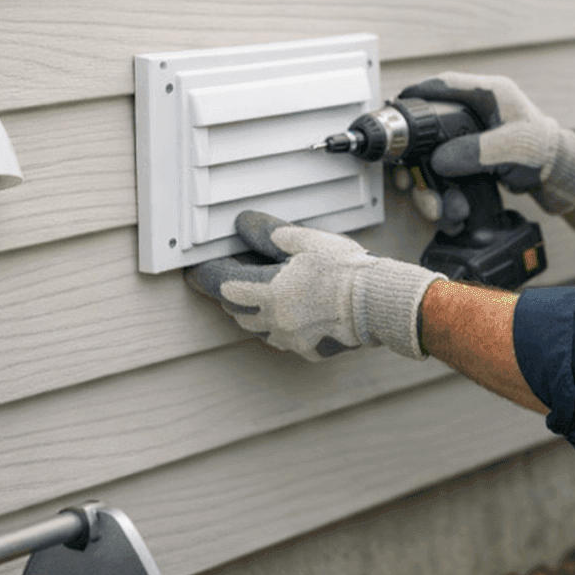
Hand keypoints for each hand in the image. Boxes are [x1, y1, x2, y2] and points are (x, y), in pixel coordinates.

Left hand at [185, 211, 441, 361]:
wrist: (378, 303)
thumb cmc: (345, 271)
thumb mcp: (306, 241)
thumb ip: (270, 233)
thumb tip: (243, 224)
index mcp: (270, 293)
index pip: (223, 287)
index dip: (206, 278)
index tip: (196, 273)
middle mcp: (275, 321)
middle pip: (237, 311)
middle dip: (231, 295)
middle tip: (233, 278)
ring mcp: (291, 339)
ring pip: (258, 329)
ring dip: (252, 313)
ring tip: (261, 296)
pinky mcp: (308, 350)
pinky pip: (283, 340)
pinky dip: (278, 326)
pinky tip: (290, 314)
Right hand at [399, 73, 574, 214]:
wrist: (556, 172)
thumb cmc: (542, 151)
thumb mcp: (511, 148)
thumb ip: (475, 151)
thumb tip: (439, 160)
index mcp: (488, 93)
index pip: (444, 84)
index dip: (417, 93)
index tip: (397, 105)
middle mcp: (477, 109)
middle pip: (431, 121)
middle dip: (415, 152)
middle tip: (404, 171)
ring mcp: (472, 130)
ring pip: (435, 149)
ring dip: (428, 178)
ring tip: (433, 202)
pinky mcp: (471, 150)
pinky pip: (446, 163)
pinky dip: (440, 183)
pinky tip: (443, 202)